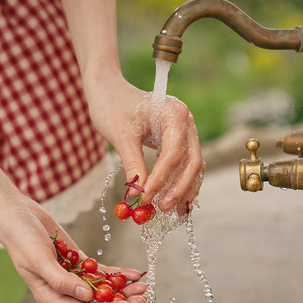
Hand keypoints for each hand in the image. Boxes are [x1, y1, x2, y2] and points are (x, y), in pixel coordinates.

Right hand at [0, 197, 146, 302]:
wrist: (17, 215)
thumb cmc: (21, 238)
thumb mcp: (38, 260)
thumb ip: (61, 281)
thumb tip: (87, 297)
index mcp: (51, 297)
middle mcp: (64, 292)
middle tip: (142, 298)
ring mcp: (73, 277)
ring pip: (103, 291)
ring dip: (124, 291)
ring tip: (144, 286)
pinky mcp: (79, 262)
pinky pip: (102, 273)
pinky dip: (118, 274)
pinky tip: (134, 273)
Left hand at [84, 72, 204, 216]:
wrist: (109, 90)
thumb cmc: (112, 107)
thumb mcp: (120, 136)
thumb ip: (133, 164)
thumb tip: (139, 194)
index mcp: (175, 114)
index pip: (173, 154)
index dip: (161, 180)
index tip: (145, 198)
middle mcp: (186, 122)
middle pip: (191, 161)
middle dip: (178, 188)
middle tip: (162, 208)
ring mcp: (186, 132)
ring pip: (193, 166)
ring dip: (184, 190)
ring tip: (171, 211)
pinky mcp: (179, 141)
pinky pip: (185, 165)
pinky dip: (181, 183)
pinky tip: (175, 202)